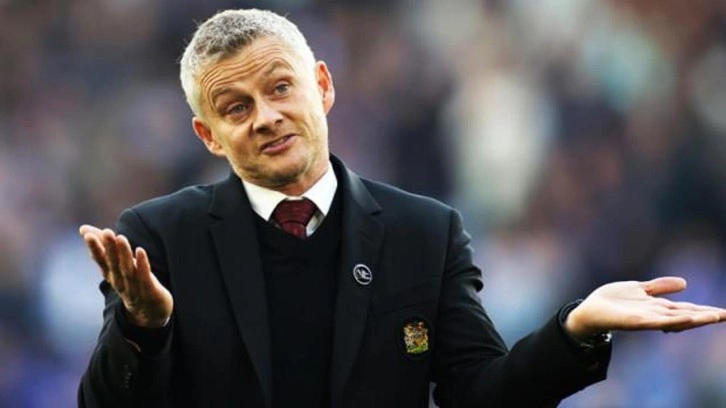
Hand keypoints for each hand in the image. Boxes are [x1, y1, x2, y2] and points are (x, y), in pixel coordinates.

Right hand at [80, 225, 172, 327]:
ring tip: (121, 237)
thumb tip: (83, 228)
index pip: (101, 261)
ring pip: (128, 270)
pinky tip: (141, 251)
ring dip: (124, 254)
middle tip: (105, 232)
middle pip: (113, 264)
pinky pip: (145, 277)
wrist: (150, 313)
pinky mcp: (150, 291)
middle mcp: (120, 282)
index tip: (87, 234)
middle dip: (109, 248)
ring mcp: (134, 288)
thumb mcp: (116, 266)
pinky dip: (142, 265)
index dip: (95, 248)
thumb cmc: (131, 284)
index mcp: (112, 275)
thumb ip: (103, 247)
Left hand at [565, 277, 725, 339]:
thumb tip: (685, 283)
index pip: (688, 308)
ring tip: (715, 316)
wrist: (589, 311)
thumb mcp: (639, 288)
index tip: (725, 312)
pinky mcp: (637, 321)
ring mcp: (648, 319)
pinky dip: (673, 321)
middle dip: (707, 316)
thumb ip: (660, 286)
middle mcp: (656, 314)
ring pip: (676, 319)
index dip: (706, 310)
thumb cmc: (612, 302)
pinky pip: (657, 321)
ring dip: (696, 318)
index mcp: (658, 307)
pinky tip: (686, 319)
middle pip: (687, 315)